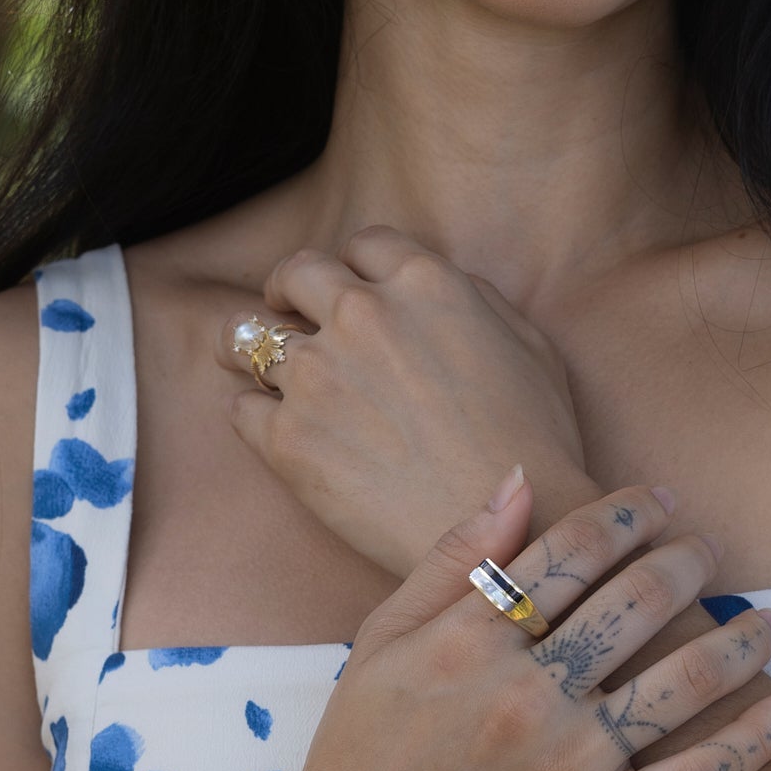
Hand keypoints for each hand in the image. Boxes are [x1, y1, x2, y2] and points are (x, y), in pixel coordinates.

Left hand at [220, 227, 588, 575]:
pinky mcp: (287, 438)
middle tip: (288, 311)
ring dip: (250, 346)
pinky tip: (271, 428)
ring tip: (256, 365)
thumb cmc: (532, 440)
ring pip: (243, 336)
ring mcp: (317, 375)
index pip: (364, 244)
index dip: (356, 266)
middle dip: (288, 289)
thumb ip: (474, 298)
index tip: (351, 288)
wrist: (507, 525)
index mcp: (423, 282)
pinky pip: (239, 408)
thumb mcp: (530, 344)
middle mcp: (361, 313)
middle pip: (293, 273)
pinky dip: (252, 415)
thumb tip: (439, 287)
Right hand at [259, 472, 770, 770]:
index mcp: (468, 641)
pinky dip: (754, 740)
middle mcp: (526, 695)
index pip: (572, 550)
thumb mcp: (380, 641)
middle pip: (636, 602)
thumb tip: (519, 481)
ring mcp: (569, 767)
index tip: (656, 498)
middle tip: (705, 545)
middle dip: (685, 559)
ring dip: (736, 638)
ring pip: (681, 682)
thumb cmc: (357, 755)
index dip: (626, 512)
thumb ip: (451, 558)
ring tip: (765, 617)